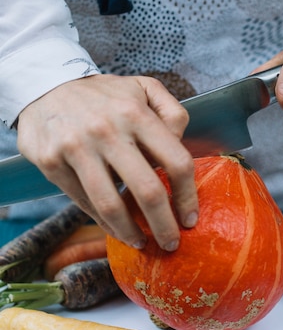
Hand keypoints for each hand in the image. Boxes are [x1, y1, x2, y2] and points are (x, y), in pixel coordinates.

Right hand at [17, 74, 198, 250]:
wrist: (45, 86)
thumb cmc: (104, 95)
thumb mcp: (143, 88)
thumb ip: (172, 113)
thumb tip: (182, 146)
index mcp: (136, 113)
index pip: (176, 161)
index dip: (187, 197)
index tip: (190, 219)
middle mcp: (107, 130)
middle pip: (147, 191)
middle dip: (164, 226)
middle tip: (170, 243)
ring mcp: (77, 147)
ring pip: (111, 205)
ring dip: (131, 232)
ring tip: (141, 242)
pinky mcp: (52, 163)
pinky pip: (83, 202)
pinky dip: (103, 222)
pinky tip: (116, 228)